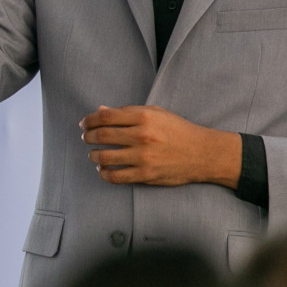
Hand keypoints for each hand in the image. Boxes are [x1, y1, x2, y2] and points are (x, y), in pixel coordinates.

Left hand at [81, 104, 241, 187]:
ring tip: (93, 155)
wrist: (202, 153)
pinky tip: (103, 170)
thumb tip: (100, 110)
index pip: (106, 116)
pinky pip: (115, 176)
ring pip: (104, 158)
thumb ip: (127, 111)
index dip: (89, 120)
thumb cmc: (178, 130)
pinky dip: (104, 173)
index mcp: (144, 117)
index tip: (84, 124)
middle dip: (88, 137)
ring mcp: (143, 157)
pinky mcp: (145, 174)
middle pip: (102, 136)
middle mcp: (142, 136)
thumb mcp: (156, 113)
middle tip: (86, 138)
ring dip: (93, 156)